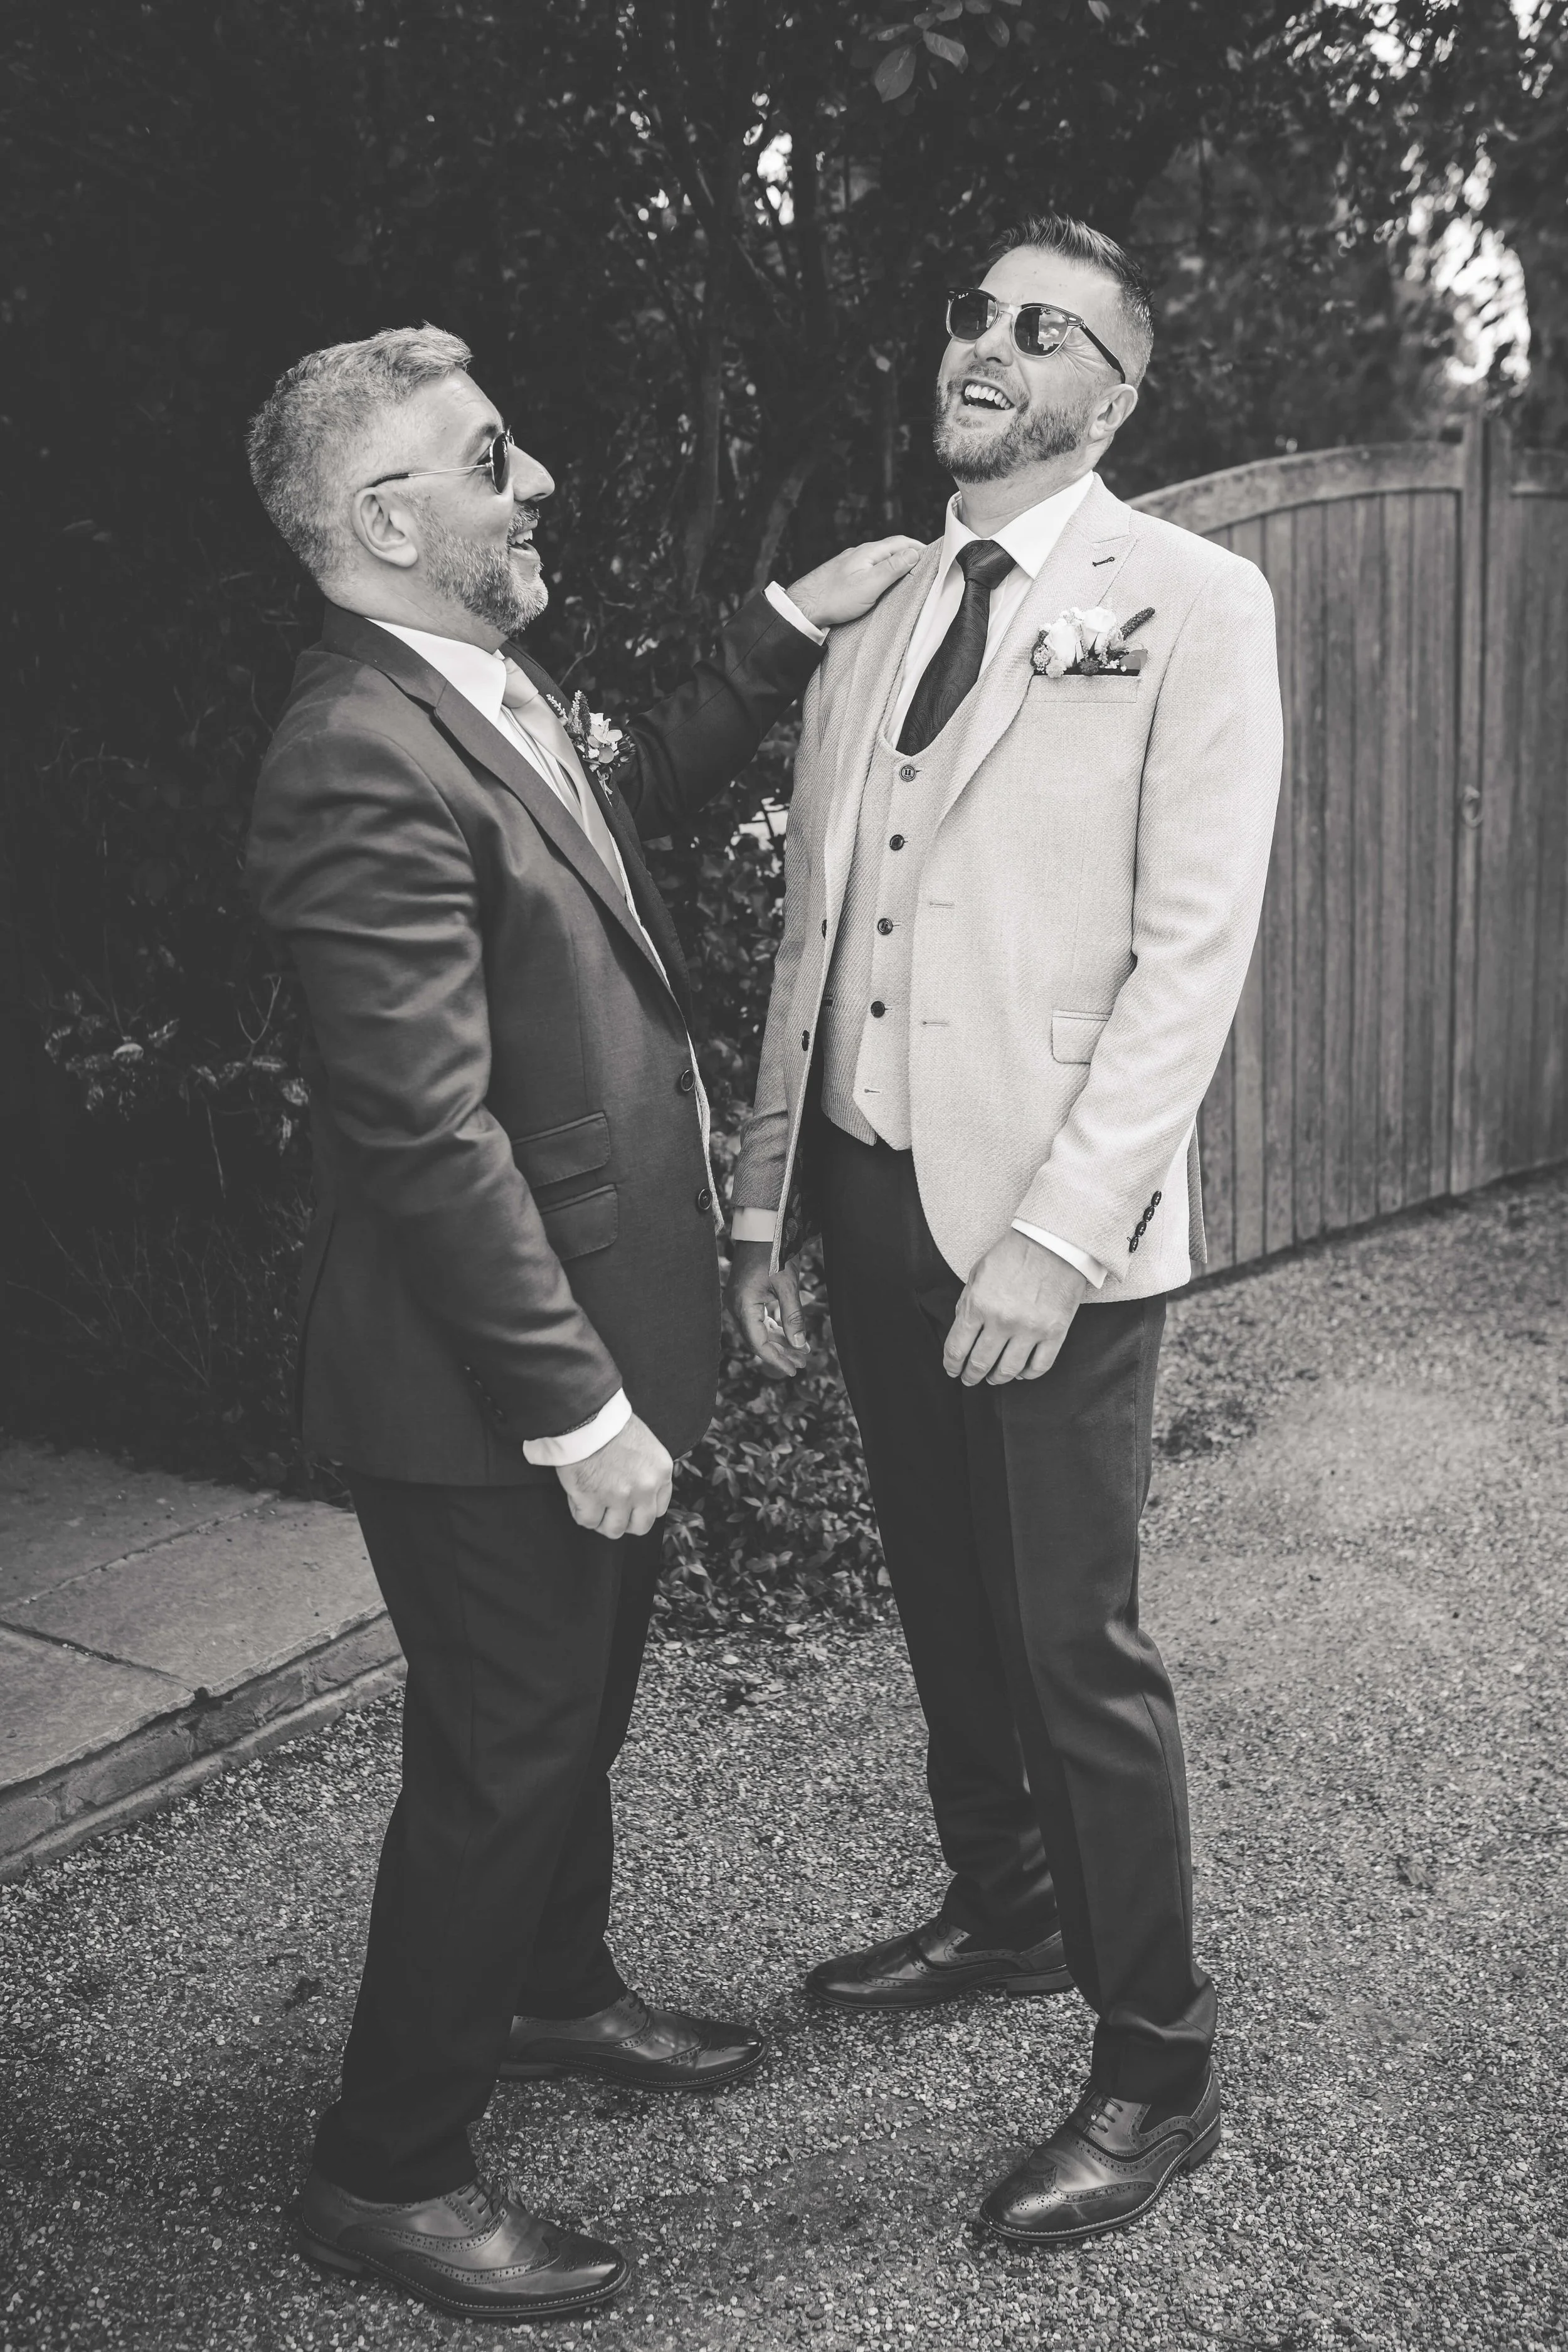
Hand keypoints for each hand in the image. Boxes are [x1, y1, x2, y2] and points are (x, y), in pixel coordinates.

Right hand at [556, 1413, 673, 1539]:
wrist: (585, 1414)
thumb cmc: (611, 1423)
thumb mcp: (645, 1444)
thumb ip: (647, 1471)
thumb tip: (638, 1491)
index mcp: (660, 1471)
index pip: (659, 1509)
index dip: (641, 1509)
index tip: (630, 1505)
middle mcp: (645, 1487)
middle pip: (640, 1526)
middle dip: (625, 1521)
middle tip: (610, 1510)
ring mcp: (619, 1496)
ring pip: (614, 1530)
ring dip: (601, 1520)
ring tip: (592, 1504)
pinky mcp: (592, 1499)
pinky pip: (587, 1521)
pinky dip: (580, 1512)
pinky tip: (578, 1497)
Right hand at [727, 1238, 815, 1378]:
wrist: (762, 1227)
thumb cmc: (774, 1252)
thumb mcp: (787, 1285)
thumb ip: (793, 1316)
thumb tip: (799, 1344)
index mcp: (743, 1305)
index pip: (758, 1343)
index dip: (777, 1359)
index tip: (794, 1368)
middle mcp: (736, 1306)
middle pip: (757, 1340)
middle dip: (780, 1353)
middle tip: (802, 1363)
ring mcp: (738, 1302)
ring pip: (758, 1331)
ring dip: (778, 1342)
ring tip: (799, 1351)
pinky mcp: (744, 1297)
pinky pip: (757, 1320)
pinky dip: (773, 1328)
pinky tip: (788, 1335)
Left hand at [784, 536, 923, 628]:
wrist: (804, 607)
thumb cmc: (834, 598)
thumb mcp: (869, 585)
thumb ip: (892, 568)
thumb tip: (913, 554)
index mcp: (868, 552)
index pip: (900, 542)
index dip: (919, 547)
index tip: (933, 555)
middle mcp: (859, 553)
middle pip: (890, 548)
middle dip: (909, 554)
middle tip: (924, 565)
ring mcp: (850, 563)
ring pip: (879, 558)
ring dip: (895, 563)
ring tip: (907, 574)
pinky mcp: (843, 575)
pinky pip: (868, 568)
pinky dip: (882, 571)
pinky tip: (882, 583)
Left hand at [943, 1229, 1089, 1387]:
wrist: (1054, 1241)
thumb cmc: (1014, 1253)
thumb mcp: (978, 1273)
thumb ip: (968, 1303)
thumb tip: (963, 1332)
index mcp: (979, 1305)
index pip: (957, 1348)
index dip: (952, 1364)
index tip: (952, 1370)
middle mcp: (1003, 1321)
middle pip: (980, 1363)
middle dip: (971, 1376)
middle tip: (969, 1379)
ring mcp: (1030, 1329)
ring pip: (1009, 1370)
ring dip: (997, 1379)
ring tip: (993, 1379)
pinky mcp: (1055, 1332)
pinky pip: (1039, 1366)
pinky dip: (1028, 1375)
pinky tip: (1021, 1373)